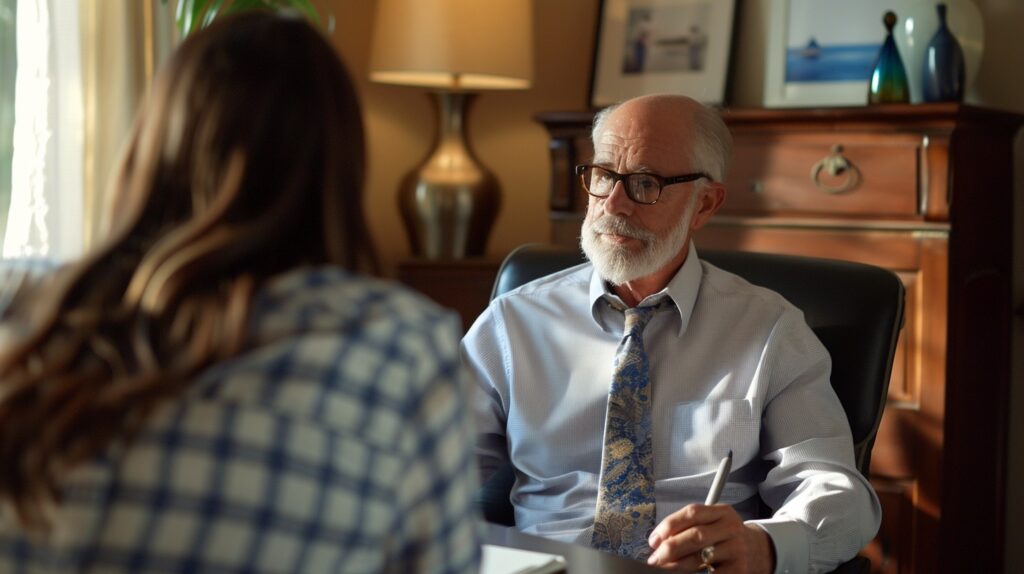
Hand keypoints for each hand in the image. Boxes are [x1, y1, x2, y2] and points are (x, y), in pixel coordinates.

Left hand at [646, 503, 774, 572]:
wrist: (760, 551)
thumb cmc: (727, 537)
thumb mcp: (714, 523)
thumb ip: (690, 526)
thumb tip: (658, 541)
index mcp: (722, 512)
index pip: (693, 512)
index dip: (669, 525)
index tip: (653, 540)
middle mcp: (731, 528)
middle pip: (695, 535)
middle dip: (670, 548)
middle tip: (654, 559)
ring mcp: (737, 549)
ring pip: (701, 557)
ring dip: (677, 565)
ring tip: (665, 569)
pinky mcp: (739, 570)